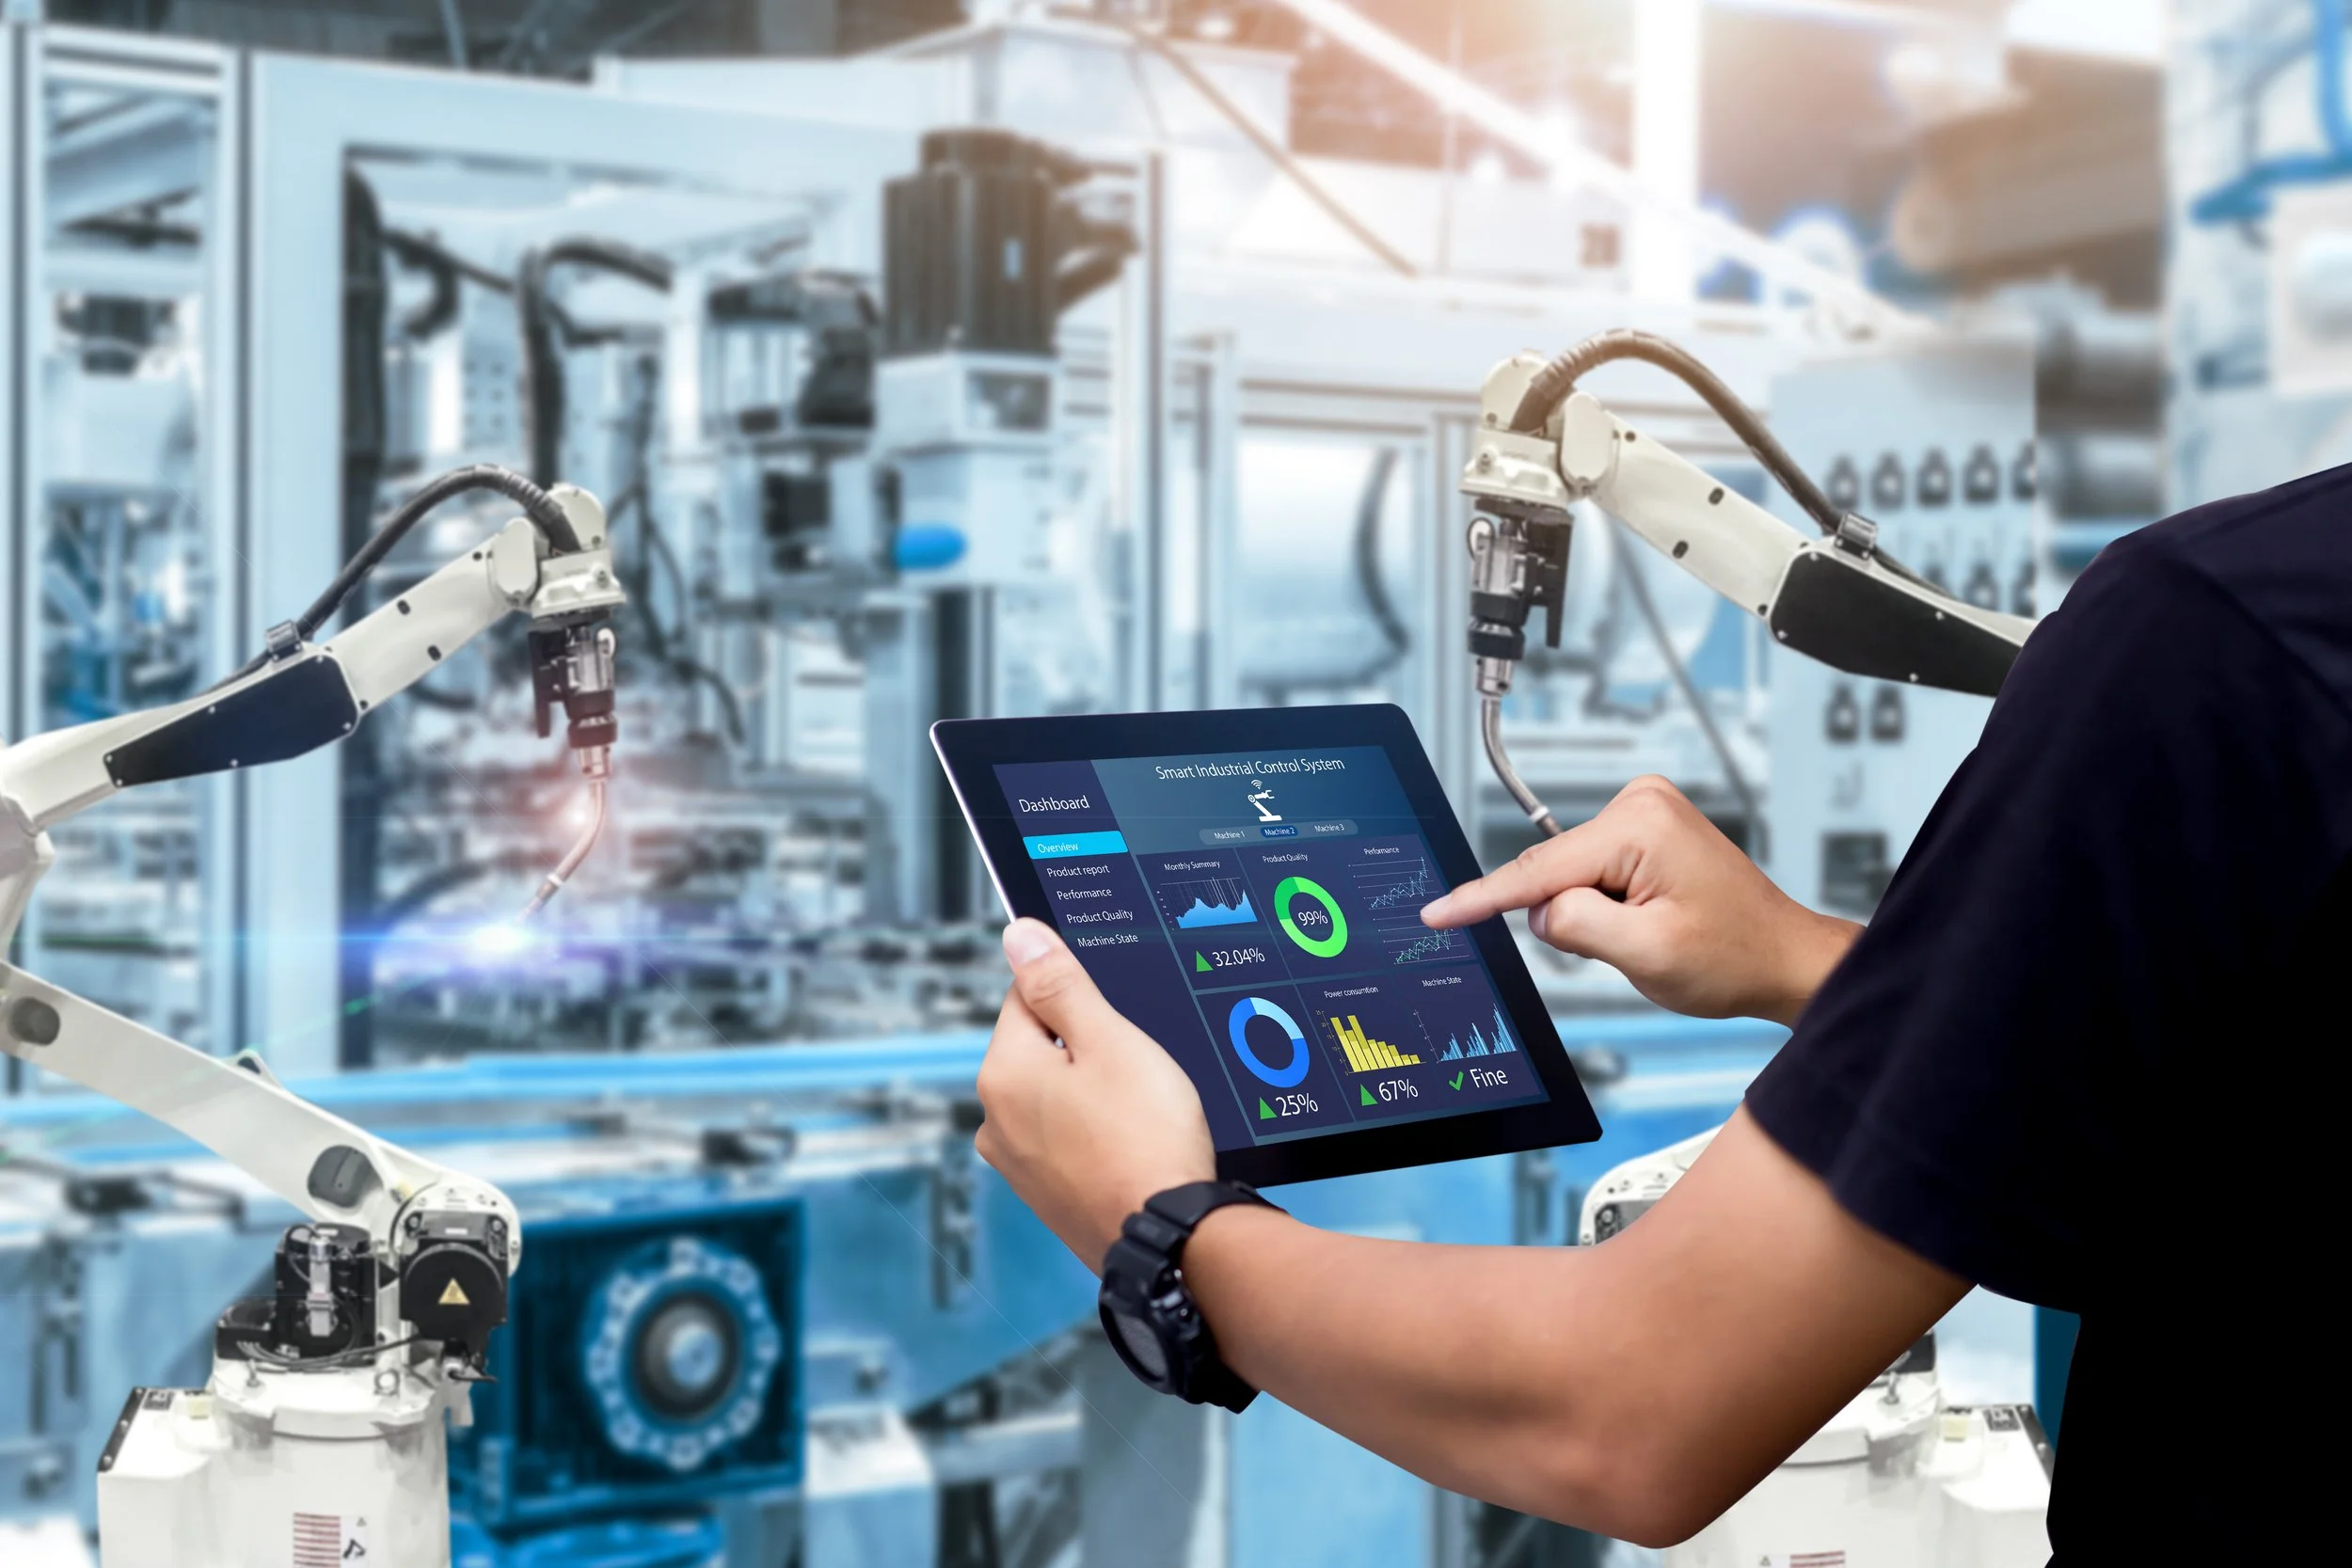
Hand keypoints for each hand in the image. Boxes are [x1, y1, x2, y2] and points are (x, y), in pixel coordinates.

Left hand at [975, 918, 1215, 1268]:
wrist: (1171, 1238)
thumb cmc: (1146, 1137)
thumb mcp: (1110, 1040)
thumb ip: (1060, 984)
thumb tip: (1018, 935)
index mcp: (1002, 1073)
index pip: (1026, 997)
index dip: (1078, 998)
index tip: (1116, 1021)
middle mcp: (995, 1121)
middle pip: (1041, 1049)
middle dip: (1087, 1049)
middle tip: (1137, 1070)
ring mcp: (1018, 1165)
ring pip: (1057, 1098)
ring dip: (1094, 1094)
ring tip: (1140, 1113)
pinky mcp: (1046, 1197)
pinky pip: (1068, 1142)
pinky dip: (1097, 1136)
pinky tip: (1133, 1145)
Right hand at [1420, 776, 1857, 1024]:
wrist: (1780, 957)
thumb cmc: (1734, 956)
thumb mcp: (1644, 954)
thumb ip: (1574, 926)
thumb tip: (1538, 910)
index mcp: (1641, 825)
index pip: (1538, 870)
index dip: (1482, 898)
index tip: (1437, 913)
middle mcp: (1641, 804)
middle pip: (1554, 872)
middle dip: (1571, 917)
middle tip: (1630, 943)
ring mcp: (1644, 812)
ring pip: (1570, 876)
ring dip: (1594, 914)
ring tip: (1652, 930)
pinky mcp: (1645, 829)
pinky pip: (1590, 873)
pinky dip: (1604, 905)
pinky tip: (1650, 918)